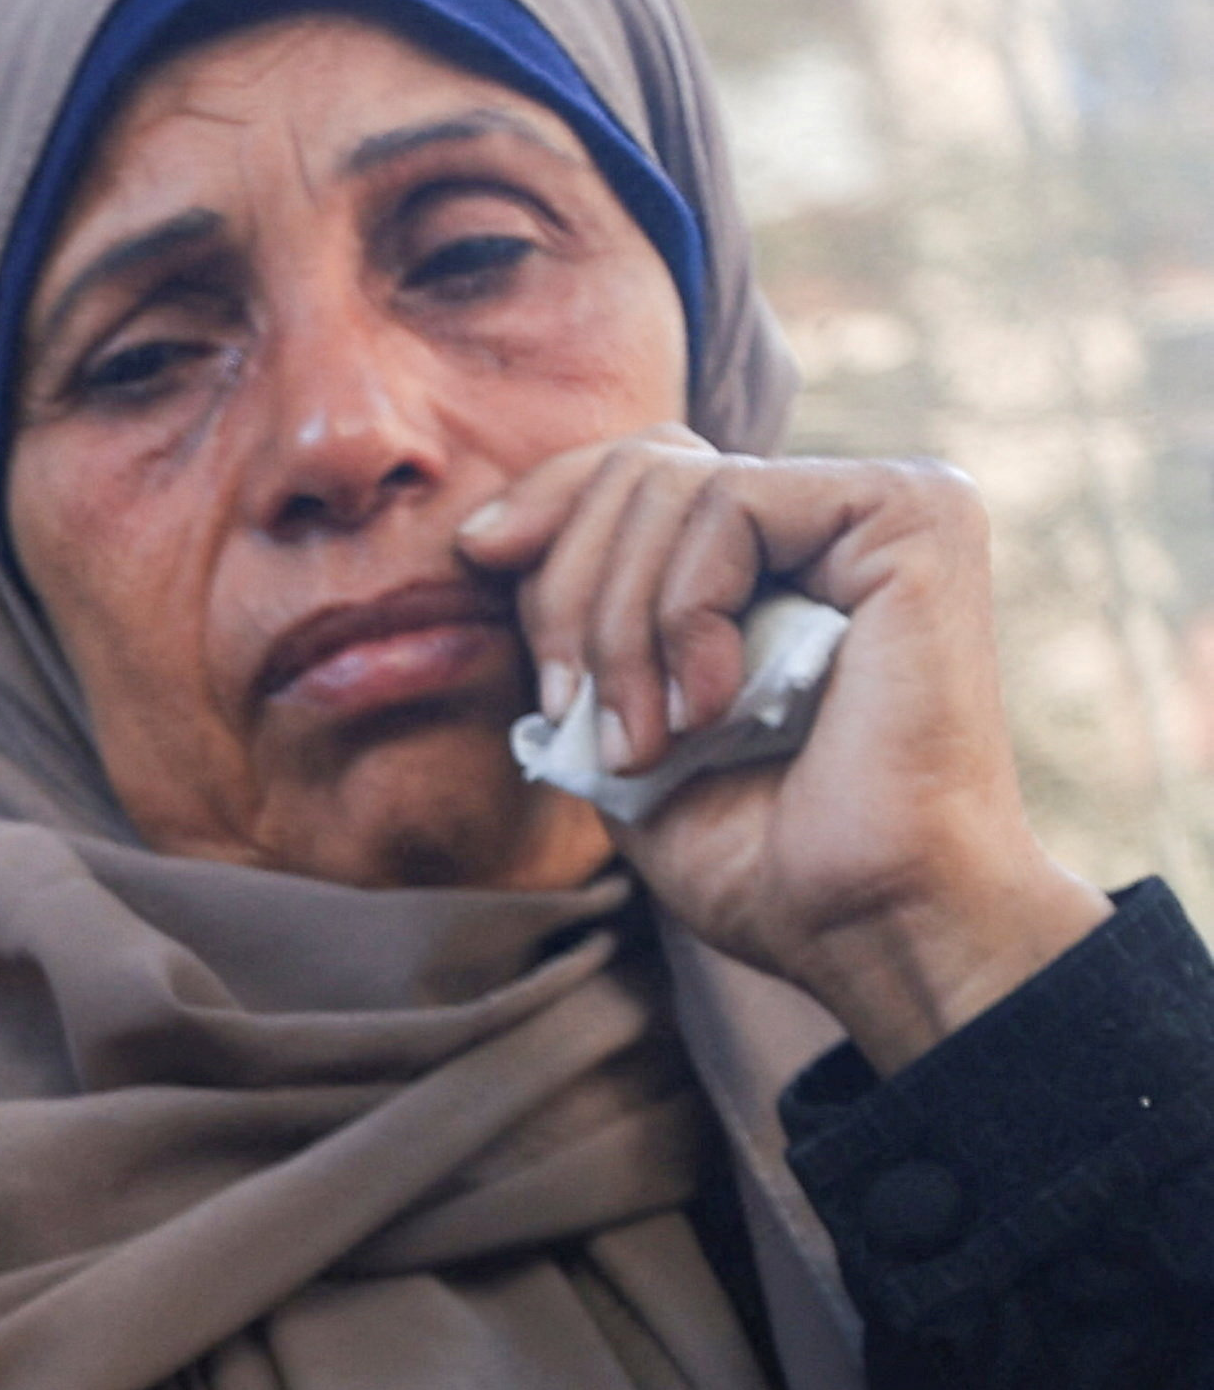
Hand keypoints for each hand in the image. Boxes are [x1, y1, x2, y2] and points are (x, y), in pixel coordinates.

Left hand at [458, 434, 1103, 1065]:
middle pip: (638, 467)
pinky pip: (728, 502)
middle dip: (567, 592)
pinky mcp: (913, 513)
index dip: (547, 507)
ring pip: (667, 484)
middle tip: (576, 715)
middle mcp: (841, 511)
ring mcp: (888, 501)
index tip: (477, 564)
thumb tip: (490, 537)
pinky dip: (682, 616)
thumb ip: (582, 625)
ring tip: (649, 742)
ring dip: (618, 631)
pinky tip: (708, 709)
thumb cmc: (760, 854)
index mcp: (784, 551)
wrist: (870, 922)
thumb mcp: (624, 726)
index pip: (640, 467)